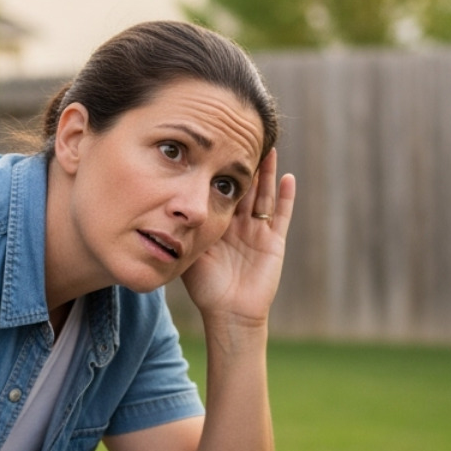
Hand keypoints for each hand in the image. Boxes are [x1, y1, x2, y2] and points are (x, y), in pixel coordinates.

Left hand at [182, 148, 295, 333]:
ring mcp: (258, 233)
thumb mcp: (190, 252)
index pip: (220, 190)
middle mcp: (239, 225)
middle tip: (245, 135)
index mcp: (218, 225)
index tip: (217, 143)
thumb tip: (163, 207)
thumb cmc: (206, 289)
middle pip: (244, 187)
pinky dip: (286, 197)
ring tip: (269, 147)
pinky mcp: (274, 243)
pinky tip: (287, 177)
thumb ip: (183, 231)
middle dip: (245, 163)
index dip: (220, 168)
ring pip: (263, 195)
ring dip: (266, 172)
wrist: (229, 314)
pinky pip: (281, 216)